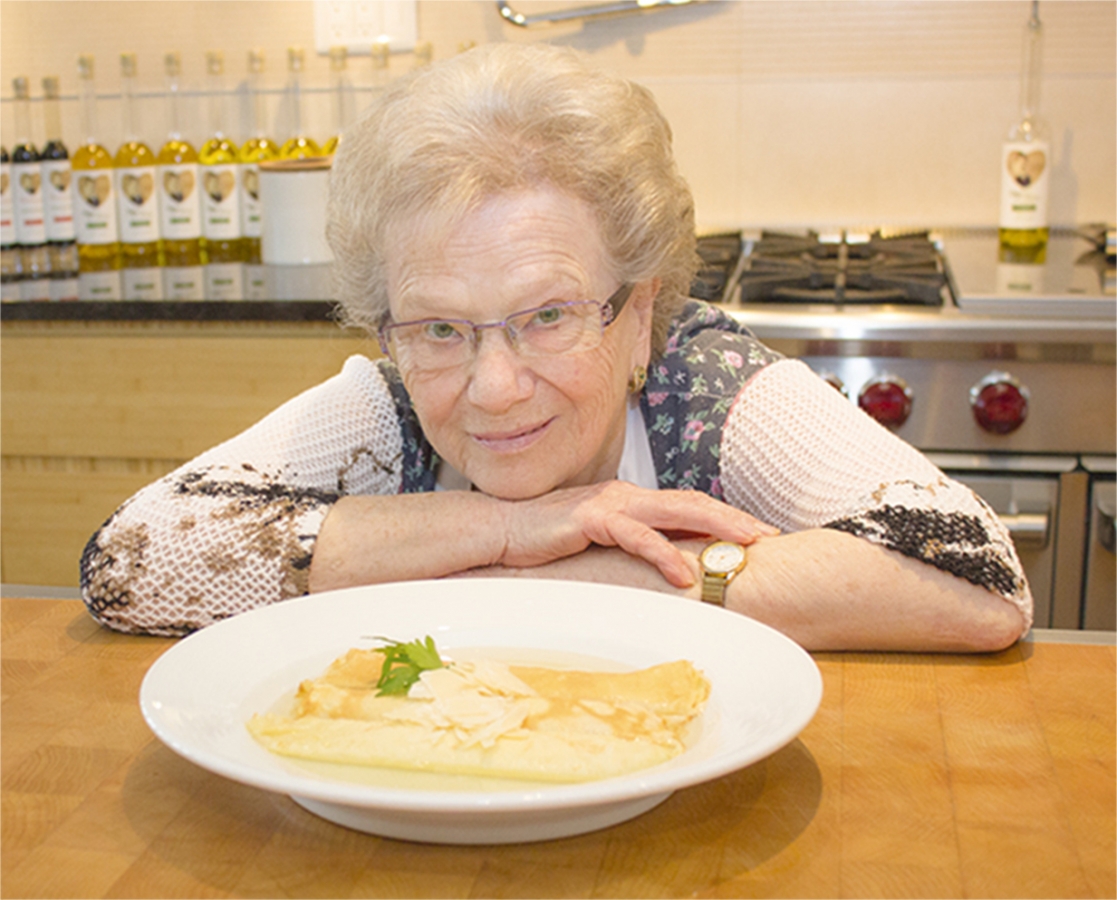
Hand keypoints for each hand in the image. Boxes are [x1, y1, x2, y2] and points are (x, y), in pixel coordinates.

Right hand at [498, 480, 777, 587]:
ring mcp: (610, 504)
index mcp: (631, 500)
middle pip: (692, 503)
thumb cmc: (546, 540)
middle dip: (733, 519)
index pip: (687, 505)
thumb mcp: (595, 541)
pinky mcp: (591, 519)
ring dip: (714, 528)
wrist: (500, 529)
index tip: (757, 535)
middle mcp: (626, 496)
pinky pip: (636, 535)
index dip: (724, 518)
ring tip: (744, 547)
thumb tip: (655, 566)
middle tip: (768, 536)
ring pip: (674, 512)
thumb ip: (625, 545)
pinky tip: (684, 573)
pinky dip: (664, 553)